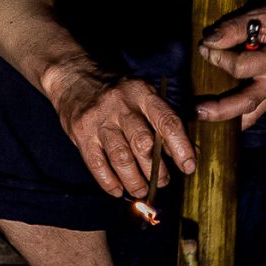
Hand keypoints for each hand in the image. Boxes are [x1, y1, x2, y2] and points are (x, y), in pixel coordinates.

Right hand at [46, 64, 194, 199]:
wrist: (74, 75)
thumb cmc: (117, 90)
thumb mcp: (144, 95)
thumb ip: (167, 121)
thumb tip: (191, 152)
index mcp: (142, 93)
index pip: (167, 121)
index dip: (181, 147)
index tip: (188, 167)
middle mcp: (121, 105)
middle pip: (143, 143)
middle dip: (156, 169)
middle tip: (162, 182)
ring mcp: (99, 120)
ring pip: (121, 158)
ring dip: (134, 181)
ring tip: (141, 191)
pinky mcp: (80, 133)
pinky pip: (97, 164)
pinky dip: (109, 182)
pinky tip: (118, 190)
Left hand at [194, 2, 265, 129]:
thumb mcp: (260, 15)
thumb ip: (233, 29)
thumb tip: (209, 43)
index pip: (240, 67)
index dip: (218, 58)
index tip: (204, 48)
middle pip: (247, 102)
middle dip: (220, 109)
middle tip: (197, 110)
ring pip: (252, 114)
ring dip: (226, 120)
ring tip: (203, 118)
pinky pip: (255, 112)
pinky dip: (237, 118)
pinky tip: (219, 118)